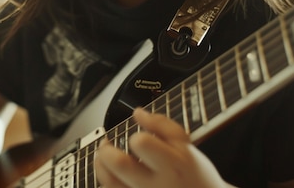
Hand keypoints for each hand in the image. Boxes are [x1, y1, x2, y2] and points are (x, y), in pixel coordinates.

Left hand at [94, 108, 230, 187]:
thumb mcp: (186, 144)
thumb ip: (161, 124)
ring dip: (100, 166)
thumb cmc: (193, 172)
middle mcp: (157, 185)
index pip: (142, 145)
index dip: (136, 138)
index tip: (138, 139)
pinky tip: (113, 176)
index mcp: (172, 164)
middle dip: (105, 150)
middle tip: (106, 144)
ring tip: (105, 158)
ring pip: (109, 183)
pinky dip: (107, 182)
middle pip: (118, 165)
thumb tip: (137, 112)